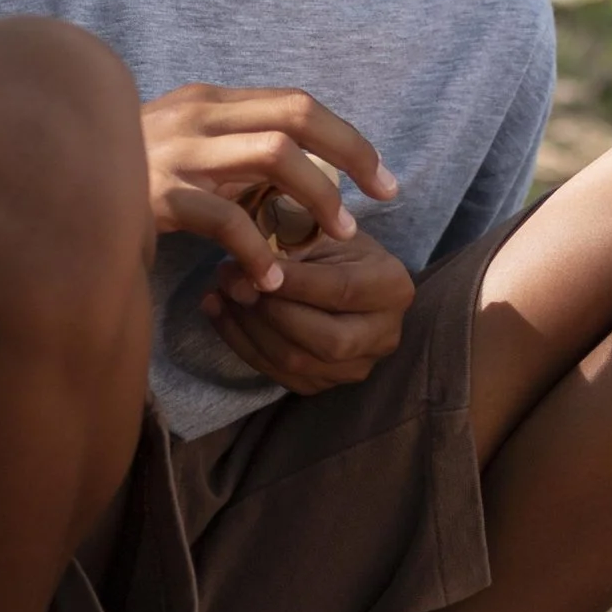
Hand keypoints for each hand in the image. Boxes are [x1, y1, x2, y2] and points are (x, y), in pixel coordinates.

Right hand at [141, 83, 397, 295]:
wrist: (48, 185)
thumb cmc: (126, 177)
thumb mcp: (183, 150)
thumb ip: (231, 151)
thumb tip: (302, 175)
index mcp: (209, 100)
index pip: (296, 103)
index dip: (349, 138)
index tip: (381, 178)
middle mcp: (197, 115)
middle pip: (296, 116)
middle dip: (351, 155)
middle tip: (381, 199)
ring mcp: (176, 152)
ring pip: (273, 156)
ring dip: (317, 198)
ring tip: (335, 238)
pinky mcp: (156, 196)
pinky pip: (224, 219)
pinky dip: (257, 250)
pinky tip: (269, 279)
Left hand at [199, 223, 414, 395]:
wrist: (340, 272)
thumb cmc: (329, 243)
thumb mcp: (318, 228)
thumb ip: (287, 244)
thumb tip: (241, 270)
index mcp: (392, 287)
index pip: (341, 290)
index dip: (293, 282)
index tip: (250, 264)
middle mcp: (384, 334)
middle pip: (327, 339)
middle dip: (271, 312)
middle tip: (230, 280)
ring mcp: (356, 366)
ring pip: (298, 362)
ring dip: (248, 328)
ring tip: (219, 292)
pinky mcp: (324, 384)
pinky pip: (279, 374)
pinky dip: (241, 344)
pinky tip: (220, 312)